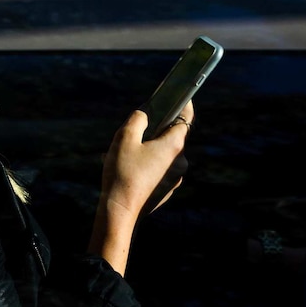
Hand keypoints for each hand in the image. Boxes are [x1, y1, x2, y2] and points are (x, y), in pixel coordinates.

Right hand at [88, 101, 193, 273]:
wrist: (120, 211)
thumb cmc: (122, 173)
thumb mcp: (124, 138)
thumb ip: (137, 119)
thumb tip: (144, 114)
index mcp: (174, 146)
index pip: (185, 119)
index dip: (182, 105)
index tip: (180, 96)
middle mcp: (180, 162)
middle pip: (171, 137)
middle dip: (155, 130)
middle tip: (136, 129)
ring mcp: (175, 178)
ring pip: (163, 154)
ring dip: (148, 149)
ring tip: (123, 153)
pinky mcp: (167, 190)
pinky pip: (160, 170)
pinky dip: (148, 164)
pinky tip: (127, 169)